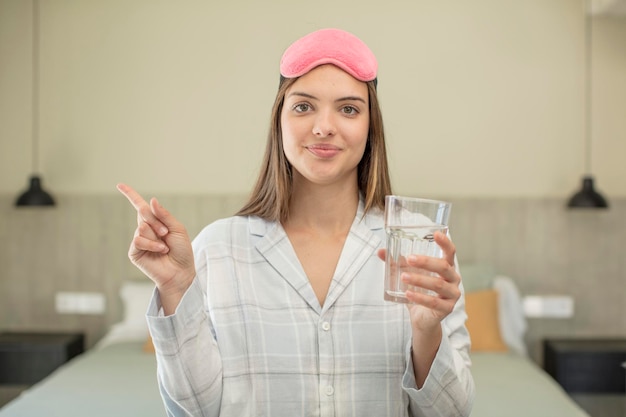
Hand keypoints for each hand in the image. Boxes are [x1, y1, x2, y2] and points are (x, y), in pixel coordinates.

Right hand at [117, 183, 194, 312]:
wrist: (181, 271)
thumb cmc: (182, 251)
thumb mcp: (177, 228)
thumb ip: (164, 215)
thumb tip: (151, 200)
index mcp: (155, 222)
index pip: (140, 206)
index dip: (130, 195)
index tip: (119, 184)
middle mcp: (145, 230)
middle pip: (144, 214)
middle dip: (158, 222)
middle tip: (167, 234)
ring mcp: (139, 240)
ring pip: (141, 227)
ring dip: (156, 234)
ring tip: (165, 245)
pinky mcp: (134, 252)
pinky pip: (138, 240)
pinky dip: (151, 243)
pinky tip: (160, 250)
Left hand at [377, 231, 460, 331]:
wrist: (423, 318)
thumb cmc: (420, 292)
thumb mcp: (408, 274)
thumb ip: (397, 263)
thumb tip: (380, 252)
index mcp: (446, 267)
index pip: (450, 252)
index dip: (445, 242)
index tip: (436, 233)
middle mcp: (453, 279)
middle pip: (443, 267)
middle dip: (426, 262)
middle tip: (409, 259)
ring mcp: (452, 294)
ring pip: (438, 284)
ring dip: (419, 280)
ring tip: (403, 277)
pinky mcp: (447, 309)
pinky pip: (434, 302)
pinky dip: (420, 297)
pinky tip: (408, 293)